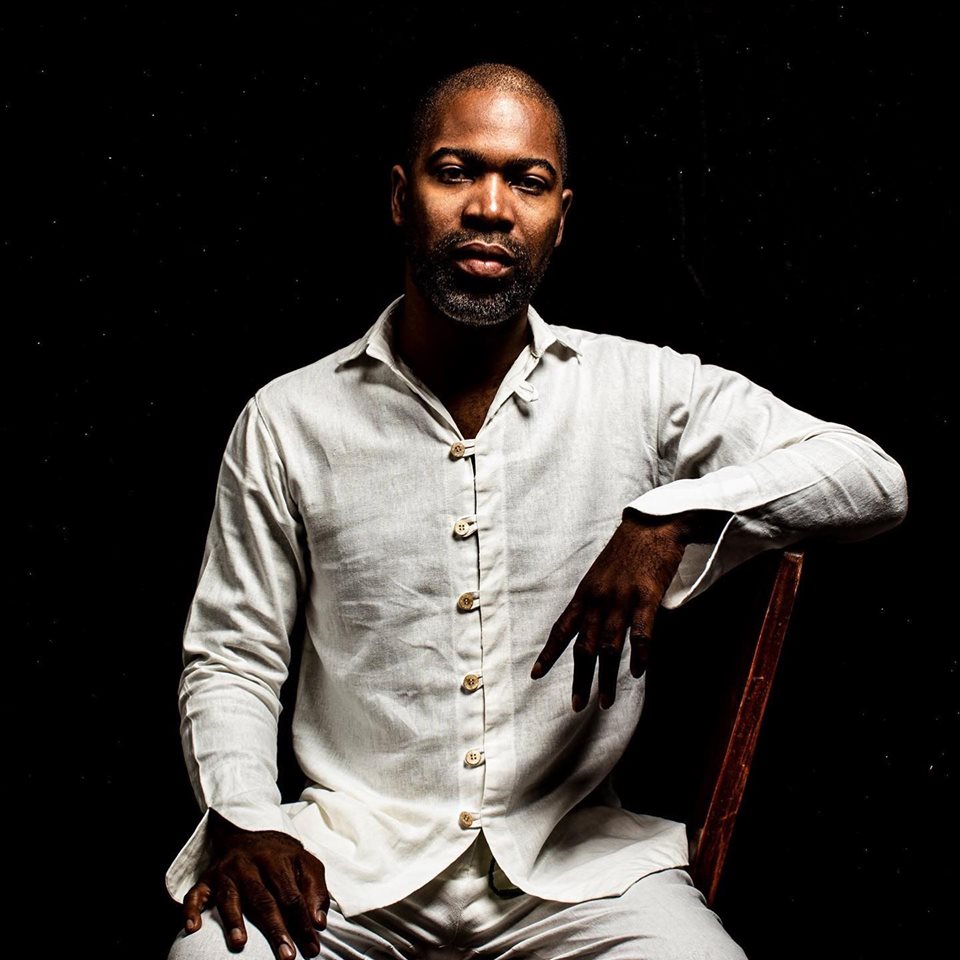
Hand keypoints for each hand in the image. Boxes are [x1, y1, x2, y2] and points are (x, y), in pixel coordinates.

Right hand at [182, 809, 328, 958]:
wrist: (249, 832)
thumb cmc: (282, 857)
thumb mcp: (305, 864)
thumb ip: (315, 890)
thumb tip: (319, 923)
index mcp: (278, 860)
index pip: (292, 896)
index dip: (303, 924)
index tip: (312, 950)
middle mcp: (251, 864)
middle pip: (264, 899)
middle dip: (276, 929)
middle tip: (286, 956)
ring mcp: (227, 870)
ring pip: (231, 897)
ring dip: (234, 921)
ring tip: (240, 944)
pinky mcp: (207, 878)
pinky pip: (196, 894)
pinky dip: (192, 909)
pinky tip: (192, 928)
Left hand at [530, 509, 726, 710]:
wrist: (653, 525)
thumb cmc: (628, 551)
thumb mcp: (601, 575)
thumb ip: (594, 601)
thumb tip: (589, 626)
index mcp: (585, 594)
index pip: (561, 629)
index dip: (548, 654)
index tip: (536, 676)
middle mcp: (598, 599)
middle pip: (583, 647)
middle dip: (579, 678)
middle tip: (577, 706)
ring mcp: (622, 599)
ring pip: (609, 647)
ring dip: (607, 678)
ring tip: (605, 702)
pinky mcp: (646, 596)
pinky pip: (641, 633)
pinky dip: (639, 656)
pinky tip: (638, 673)